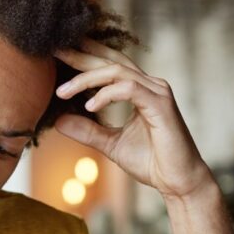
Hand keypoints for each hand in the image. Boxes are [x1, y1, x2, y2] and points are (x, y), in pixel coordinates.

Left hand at [53, 40, 211, 198]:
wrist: (177, 181)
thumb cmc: (151, 162)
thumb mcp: (110, 144)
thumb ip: (88, 130)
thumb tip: (59, 120)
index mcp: (140, 89)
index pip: (110, 64)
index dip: (86, 56)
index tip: (59, 53)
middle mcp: (150, 85)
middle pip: (111, 60)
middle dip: (81, 55)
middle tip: (55, 52)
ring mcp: (157, 92)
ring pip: (117, 71)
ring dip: (87, 78)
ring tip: (63, 91)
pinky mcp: (160, 105)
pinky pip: (128, 89)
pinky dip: (106, 95)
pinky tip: (89, 106)